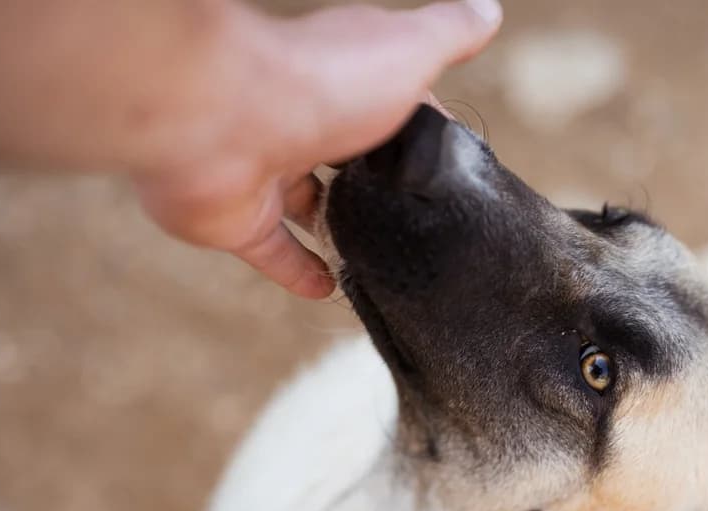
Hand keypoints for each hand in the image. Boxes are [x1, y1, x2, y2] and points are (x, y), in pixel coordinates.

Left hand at [133, 0, 501, 298]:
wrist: (220, 118)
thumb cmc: (318, 79)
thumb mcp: (407, 50)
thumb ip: (449, 34)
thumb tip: (487, 11)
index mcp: (342, 78)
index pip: (388, 102)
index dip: (419, 128)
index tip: (448, 160)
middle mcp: (302, 120)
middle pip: (346, 155)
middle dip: (376, 180)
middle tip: (418, 216)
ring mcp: (268, 171)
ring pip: (310, 204)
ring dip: (341, 226)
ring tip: (383, 253)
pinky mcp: (241, 219)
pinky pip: (276, 252)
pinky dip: (302, 271)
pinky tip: (331, 287)